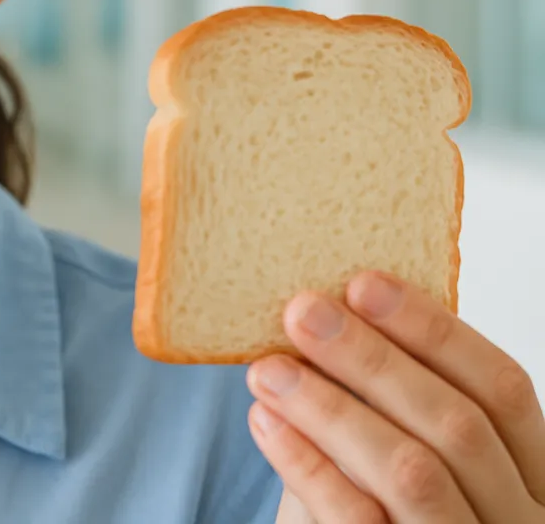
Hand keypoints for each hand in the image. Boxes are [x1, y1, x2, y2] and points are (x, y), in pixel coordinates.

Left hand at [244, 271, 544, 522]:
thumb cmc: (374, 506)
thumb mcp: (397, 444)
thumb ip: (388, 395)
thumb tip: (331, 306)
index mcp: (528, 470)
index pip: (503, 388)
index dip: (435, 331)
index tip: (363, 283)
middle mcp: (513, 515)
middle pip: (458, 426)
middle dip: (374, 359)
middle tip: (302, 312)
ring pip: (413, 471)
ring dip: (332, 408)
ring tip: (268, 370)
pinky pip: (358, 518)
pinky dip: (308, 465)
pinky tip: (266, 422)